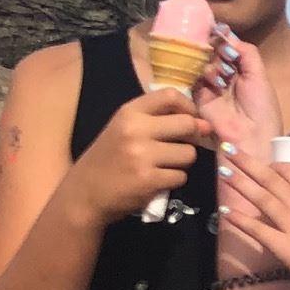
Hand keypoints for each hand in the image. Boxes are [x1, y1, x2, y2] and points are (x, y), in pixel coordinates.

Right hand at [59, 88, 211, 224]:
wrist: (84, 194)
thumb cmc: (108, 159)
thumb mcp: (124, 129)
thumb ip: (158, 121)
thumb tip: (204, 124)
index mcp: (129, 112)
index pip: (170, 95)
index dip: (188, 107)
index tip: (191, 118)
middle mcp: (136, 129)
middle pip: (187, 124)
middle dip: (191, 137)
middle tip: (180, 147)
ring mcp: (143, 155)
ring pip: (188, 154)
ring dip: (182, 163)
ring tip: (163, 166)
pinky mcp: (149, 180)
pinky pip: (180, 177)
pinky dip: (173, 180)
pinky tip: (157, 181)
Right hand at [194, 27, 274, 160]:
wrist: (253, 139)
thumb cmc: (262, 109)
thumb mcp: (259, 75)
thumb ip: (246, 51)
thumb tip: (226, 33)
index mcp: (241, 71)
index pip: (226, 46)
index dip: (222, 37)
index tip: (219, 30)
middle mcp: (223, 76)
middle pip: (211, 51)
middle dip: (215, 47)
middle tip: (221, 51)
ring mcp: (210, 86)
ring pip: (202, 63)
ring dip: (211, 62)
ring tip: (223, 73)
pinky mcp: (198, 98)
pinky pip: (194, 78)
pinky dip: (203, 74)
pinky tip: (214, 78)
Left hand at [217, 146, 289, 289]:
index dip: (274, 166)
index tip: (263, 164)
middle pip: (271, 179)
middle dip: (248, 163)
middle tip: (229, 149)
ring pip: (261, 199)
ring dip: (239, 183)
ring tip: (222, 171)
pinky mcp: (285, 248)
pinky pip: (257, 230)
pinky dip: (240, 220)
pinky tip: (224, 212)